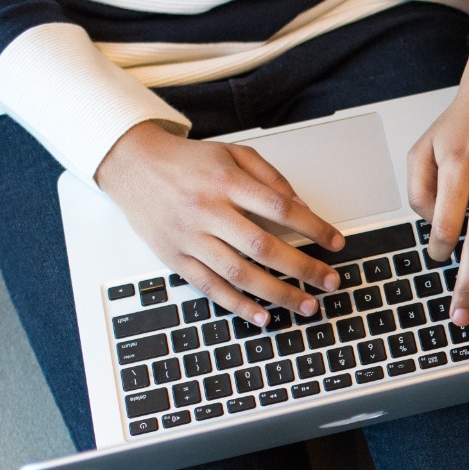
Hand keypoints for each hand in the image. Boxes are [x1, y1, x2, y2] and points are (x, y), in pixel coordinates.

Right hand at [94, 123, 344, 325]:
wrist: (132, 165)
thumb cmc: (188, 161)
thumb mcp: (233, 153)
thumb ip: (271, 178)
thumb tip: (303, 207)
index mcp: (227, 182)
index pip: (281, 208)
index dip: (314, 227)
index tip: (336, 242)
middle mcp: (208, 211)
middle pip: (263, 246)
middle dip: (303, 268)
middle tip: (330, 282)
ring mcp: (189, 237)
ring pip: (238, 273)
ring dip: (277, 294)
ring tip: (306, 305)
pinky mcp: (174, 258)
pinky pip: (209, 288)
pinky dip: (237, 305)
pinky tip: (263, 316)